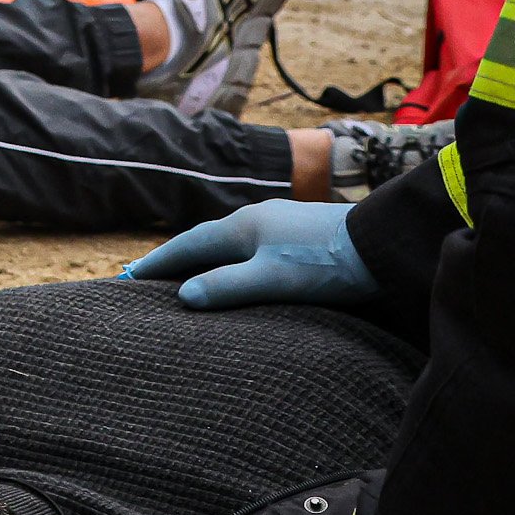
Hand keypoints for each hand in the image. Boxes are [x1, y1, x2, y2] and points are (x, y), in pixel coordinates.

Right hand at [128, 199, 377, 308]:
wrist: (384, 244)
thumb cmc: (327, 263)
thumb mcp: (272, 279)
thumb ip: (227, 287)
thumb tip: (184, 296)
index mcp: (242, 226)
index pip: (187, 245)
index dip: (158, 262)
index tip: (129, 277)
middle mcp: (257, 217)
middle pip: (207, 240)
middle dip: (179, 259)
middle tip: (153, 277)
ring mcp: (282, 222)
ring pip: (233, 241)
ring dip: (209, 258)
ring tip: (195, 276)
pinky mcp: (304, 232)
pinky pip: (255, 245)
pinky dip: (236, 259)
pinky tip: (246, 270)